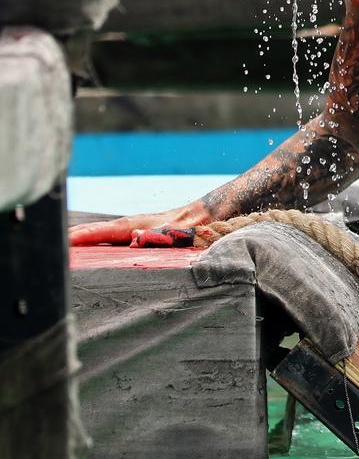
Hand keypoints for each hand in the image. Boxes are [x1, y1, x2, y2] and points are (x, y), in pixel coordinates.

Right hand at [70, 207, 205, 247]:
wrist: (207, 213)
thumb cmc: (194, 225)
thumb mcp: (178, 233)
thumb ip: (157, 235)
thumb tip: (132, 237)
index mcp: (137, 224)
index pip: (104, 231)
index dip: (83, 237)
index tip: (63, 242)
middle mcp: (132, 224)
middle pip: (97, 230)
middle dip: (74, 237)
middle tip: (51, 245)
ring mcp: (134, 226)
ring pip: (102, 231)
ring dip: (83, 237)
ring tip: (62, 245)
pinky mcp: (139, 230)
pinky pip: (111, 235)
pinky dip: (96, 238)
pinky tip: (92, 245)